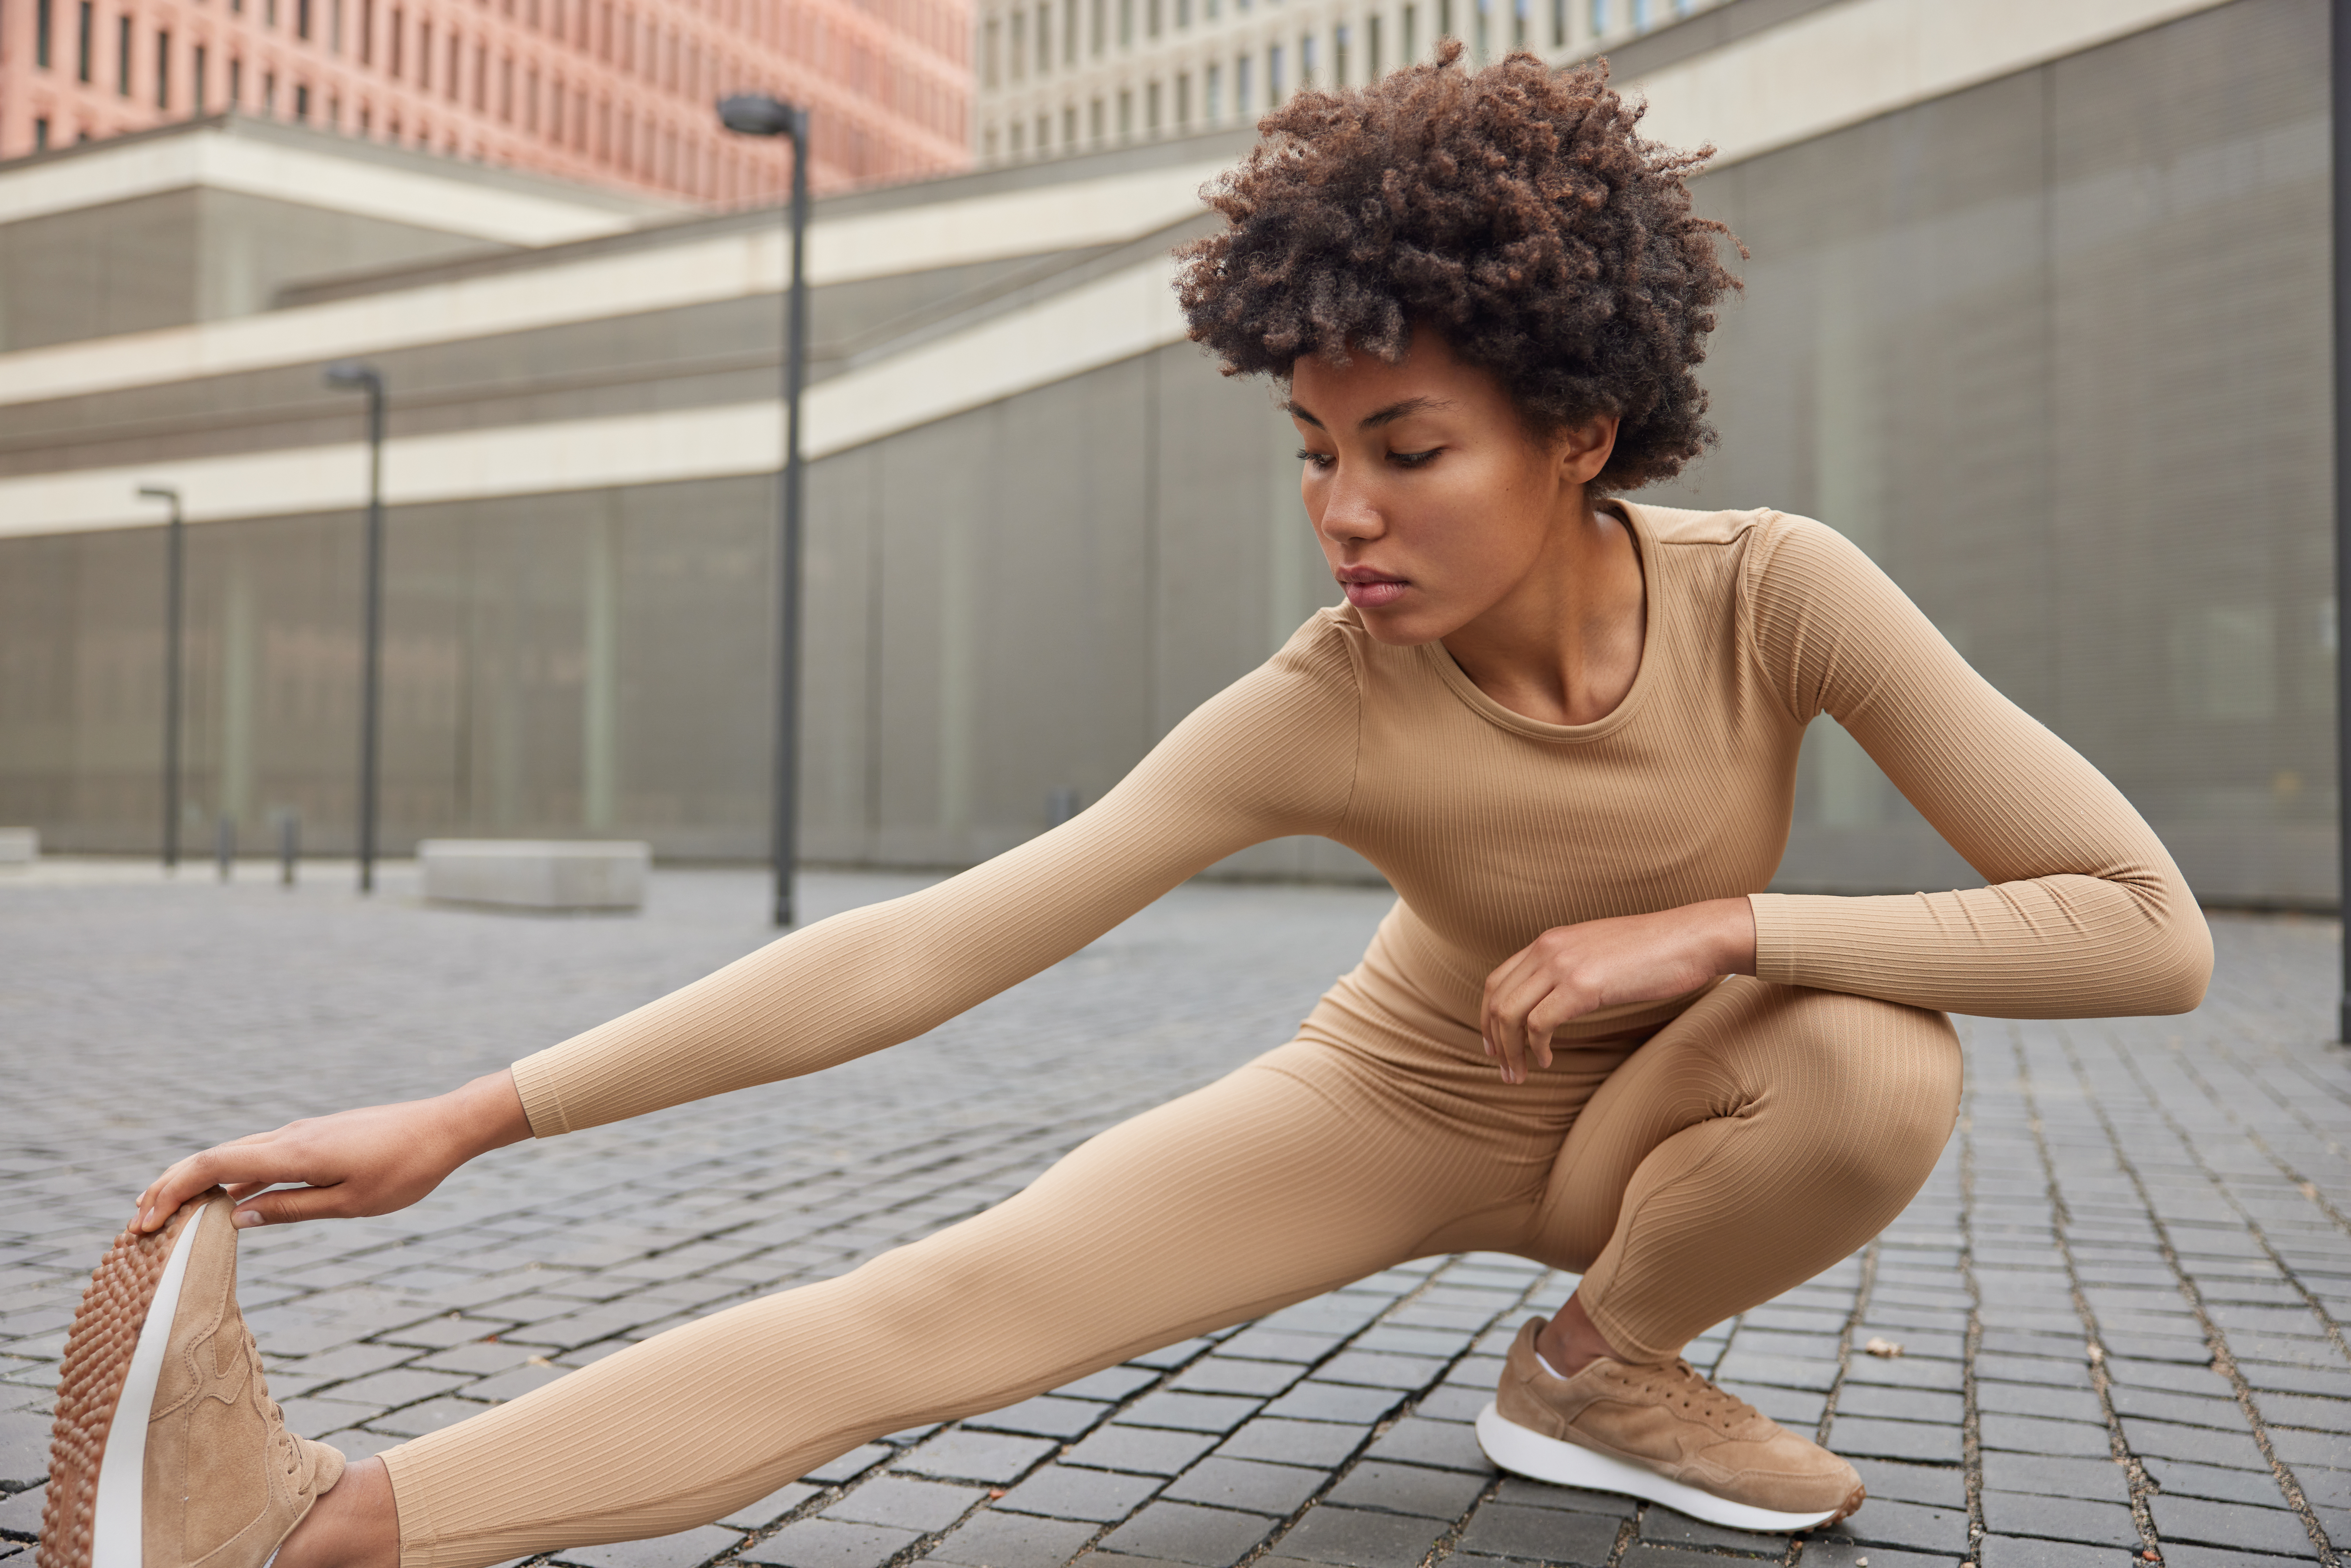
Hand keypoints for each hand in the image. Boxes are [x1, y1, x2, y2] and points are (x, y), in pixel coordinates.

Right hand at [132, 1069, 532, 1232]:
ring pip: (236, 1153)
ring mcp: (302, 1133)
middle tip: (141, 1220)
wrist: (445, 1127)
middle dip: (172, 1186)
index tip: (145, 1221)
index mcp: (294, 1153)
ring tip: (170, 1210)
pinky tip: (227, 1198)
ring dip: (199, 1180)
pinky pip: (261, 1154)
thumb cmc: (405, 1170)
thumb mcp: (349, 1203)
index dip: (173, 1191)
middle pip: (214, 1157)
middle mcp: (290, 1137)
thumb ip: (291, 1209)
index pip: (213, 1167)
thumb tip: (236, 1217)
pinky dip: (234, 1175)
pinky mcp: (317, 1136)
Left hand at [1480, 898, 1756, 1083]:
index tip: (1494, 1045)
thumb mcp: (1598, 953)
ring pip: (1510, 1013)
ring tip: (1519, 1073)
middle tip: (1503, 1069)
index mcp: (1549, 941)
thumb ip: (1570, 970)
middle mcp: (1549, 948)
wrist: (1691, 938)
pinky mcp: (1583, 985)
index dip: (1488, 1017)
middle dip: (1493, 1040)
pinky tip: (1547, 1060)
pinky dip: (1536, 1047)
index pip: (1496, 980)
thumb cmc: (1654, 952)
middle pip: (1495, 999)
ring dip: (1510, 1050)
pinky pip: (1539, 1023)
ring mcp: (1563, 964)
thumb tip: (1556, 999)